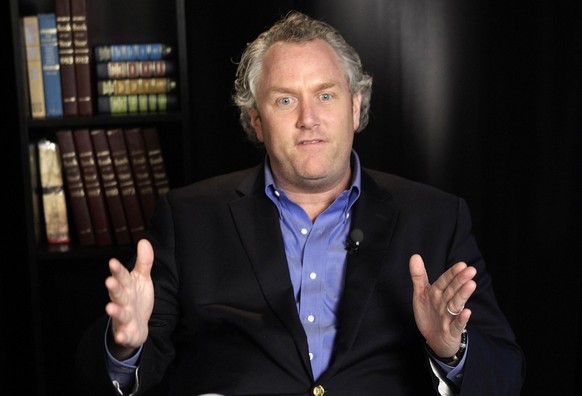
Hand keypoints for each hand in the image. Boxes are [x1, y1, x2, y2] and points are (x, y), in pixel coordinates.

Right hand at [105, 239, 154, 359]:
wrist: (135, 326)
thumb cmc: (137, 298)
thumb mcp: (142, 279)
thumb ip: (144, 262)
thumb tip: (144, 240)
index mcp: (127, 287)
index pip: (122, 277)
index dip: (117, 270)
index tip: (113, 262)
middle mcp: (123, 301)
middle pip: (118, 294)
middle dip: (114, 288)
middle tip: (109, 281)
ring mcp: (124, 317)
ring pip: (119, 313)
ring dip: (114, 311)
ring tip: (109, 307)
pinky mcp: (128, 332)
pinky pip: (125, 335)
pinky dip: (122, 336)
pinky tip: (121, 336)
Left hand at [409, 254, 475, 357]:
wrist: (434, 338)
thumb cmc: (430, 313)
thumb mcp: (421, 294)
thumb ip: (418, 275)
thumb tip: (415, 255)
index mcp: (438, 293)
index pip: (445, 281)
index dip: (452, 273)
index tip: (462, 264)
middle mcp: (445, 303)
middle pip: (453, 290)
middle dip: (461, 280)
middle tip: (471, 270)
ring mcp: (449, 317)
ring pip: (456, 305)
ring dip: (463, 295)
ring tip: (471, 285)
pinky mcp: (451, 331)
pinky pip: (457, 325)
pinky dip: (461, 319)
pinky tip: (467, 312)